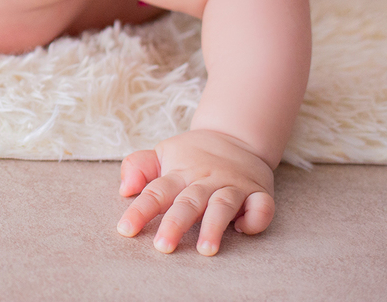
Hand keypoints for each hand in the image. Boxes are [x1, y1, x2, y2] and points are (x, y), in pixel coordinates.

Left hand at [116, 129, 274, 255]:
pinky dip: (255, 219)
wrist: (235, 136)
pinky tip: (243, 230)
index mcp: (179, 173)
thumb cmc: (193, 155)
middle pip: (188, 202)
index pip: (156, 192)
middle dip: (175, 224)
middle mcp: (205, 180)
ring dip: (214, 227)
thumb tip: (125, 189)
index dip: (140, 210)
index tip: (125, 230)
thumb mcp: (162, 153)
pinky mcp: (259, 192)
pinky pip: (261, 207)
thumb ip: (138, 167)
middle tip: (162, 247)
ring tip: (205, 250)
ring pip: (223, 206)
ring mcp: (233, 186)